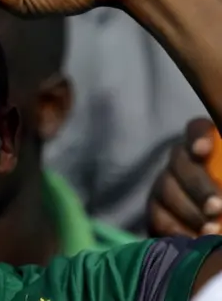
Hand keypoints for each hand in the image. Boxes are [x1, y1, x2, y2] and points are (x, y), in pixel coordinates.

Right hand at [148, 118, 221, 237]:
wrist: (221, 239)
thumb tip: (217, 186)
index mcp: (208, 149)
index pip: (197, 129)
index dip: (198, 137)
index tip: (203, 151)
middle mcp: (182, 162)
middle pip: (179, 162)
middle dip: (197, 186)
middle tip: (216, 208)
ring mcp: (165, 185)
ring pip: (165, 189)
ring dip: (189, 211)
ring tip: (212, 230)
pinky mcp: (155, 211)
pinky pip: (157, 216)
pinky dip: (175, 230)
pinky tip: (193, 240)